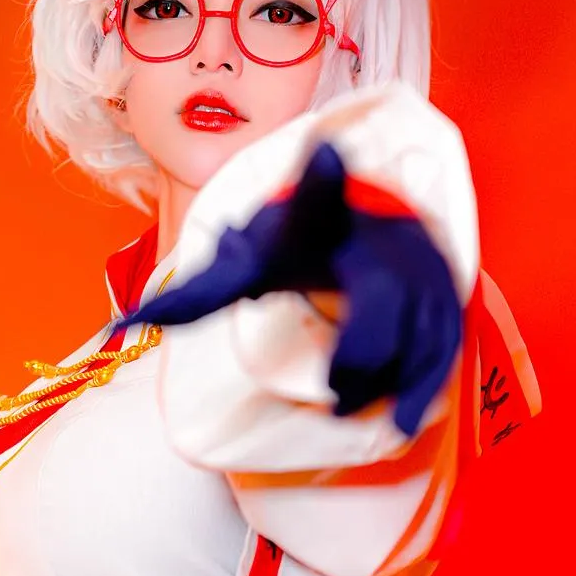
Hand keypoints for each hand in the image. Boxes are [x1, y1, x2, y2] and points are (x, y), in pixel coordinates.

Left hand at [122, 143, 462, 436]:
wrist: (379, 235)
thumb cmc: (306, 251)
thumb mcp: (253, 264)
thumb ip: (196, 295)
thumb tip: (125, 321)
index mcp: (328, 219)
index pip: (319, 198)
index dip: (322, 177)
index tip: (325, 152)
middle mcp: (384, 240)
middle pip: (384, 299)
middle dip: (358, 357)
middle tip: (329, 393)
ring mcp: (425, 275)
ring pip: (416, 337)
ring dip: (378, 385)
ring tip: (340, 404)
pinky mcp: (450, 306)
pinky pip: (444, 354)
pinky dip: (420, 394)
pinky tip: (398, 423)